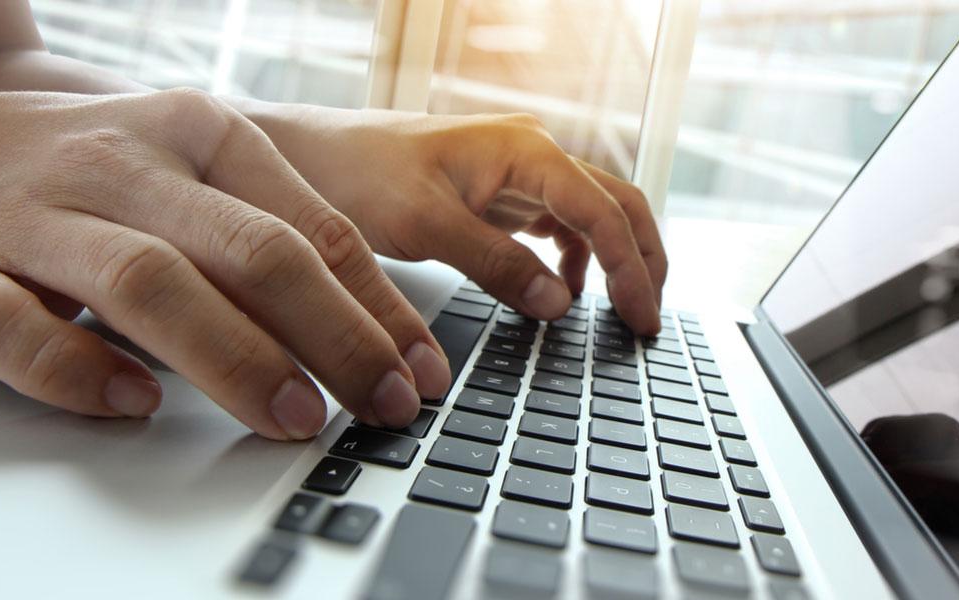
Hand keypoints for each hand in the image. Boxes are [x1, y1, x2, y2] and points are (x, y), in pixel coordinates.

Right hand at [0, 89, 450, 438]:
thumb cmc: (99, 166)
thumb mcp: (195, 169)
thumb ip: (269, 231)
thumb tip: (373, 329)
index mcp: (200, 133)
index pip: (315, 228)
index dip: (379, 307)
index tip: (421, 372)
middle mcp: (129, 163)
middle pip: (253, 252)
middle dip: (334, 336)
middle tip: (381, 404)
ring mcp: (42, 212)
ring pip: (150, 282)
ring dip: (234, 358)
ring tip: (294, 417)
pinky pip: (17, 324)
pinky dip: (78, 369)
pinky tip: (134, 402)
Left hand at [238, 105, 667, 334]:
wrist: (310, 156)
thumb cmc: (357, 173)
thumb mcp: (424, 224)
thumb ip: (495, 264)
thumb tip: (559, 304)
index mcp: (525, 150)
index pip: (603, 212)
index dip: (632, 269)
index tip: (641, 318)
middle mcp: (532, 155)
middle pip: (617, 205)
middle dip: (643, 261)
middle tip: (648, 320)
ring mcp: (520, 174)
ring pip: (594, 215)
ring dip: (616, 260)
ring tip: (623, 312)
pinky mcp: (501, 195)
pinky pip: (560, 225)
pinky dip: (576, 260)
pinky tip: (565, 293)